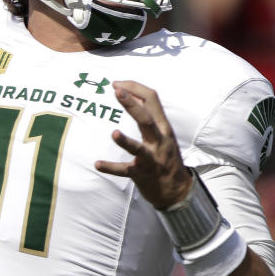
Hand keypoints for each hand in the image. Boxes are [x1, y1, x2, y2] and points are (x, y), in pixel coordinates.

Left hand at [95, 80, 193, 208]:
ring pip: (138, 148)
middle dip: (132, 104)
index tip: (117, 84)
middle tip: (117, 91)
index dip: (135, 88)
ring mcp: (151, 159)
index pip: (153, 99)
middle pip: (147, 119)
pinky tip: (97, 164)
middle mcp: (159, 141)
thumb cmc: (166, 156)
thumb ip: (150, 115)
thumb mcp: (163, 134)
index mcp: (164, 128)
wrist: (177, 191)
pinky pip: (125, 171)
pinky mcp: (141, 175)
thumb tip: (134, 93)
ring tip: (114, 133)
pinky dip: (111, 168)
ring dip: (125, 141)